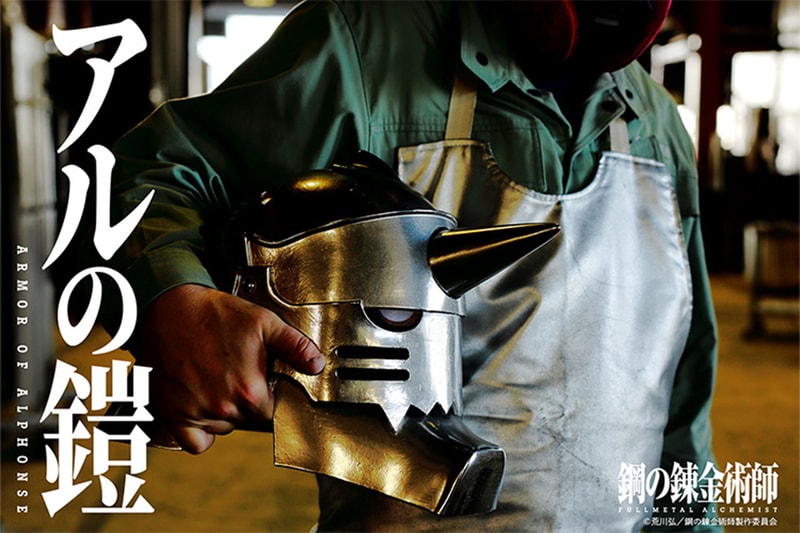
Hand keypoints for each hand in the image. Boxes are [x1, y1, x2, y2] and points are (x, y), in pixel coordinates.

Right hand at [138, 283, 324, 453]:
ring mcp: (196, 412)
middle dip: (248, 402)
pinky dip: (202, 432)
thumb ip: (296, 346)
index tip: (262, 382)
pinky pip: (195, 443)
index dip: (270, 397)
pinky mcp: (173, 414)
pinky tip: (204, 408)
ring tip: (219, 381)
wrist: (169, 308)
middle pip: (248, 420)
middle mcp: (222, 406)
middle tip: (238, 374)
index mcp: (249, 390)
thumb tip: (316, 365)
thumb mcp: (265, 323)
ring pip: (224, 427)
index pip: (271, 413)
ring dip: (226, 412)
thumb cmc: (215, 313)